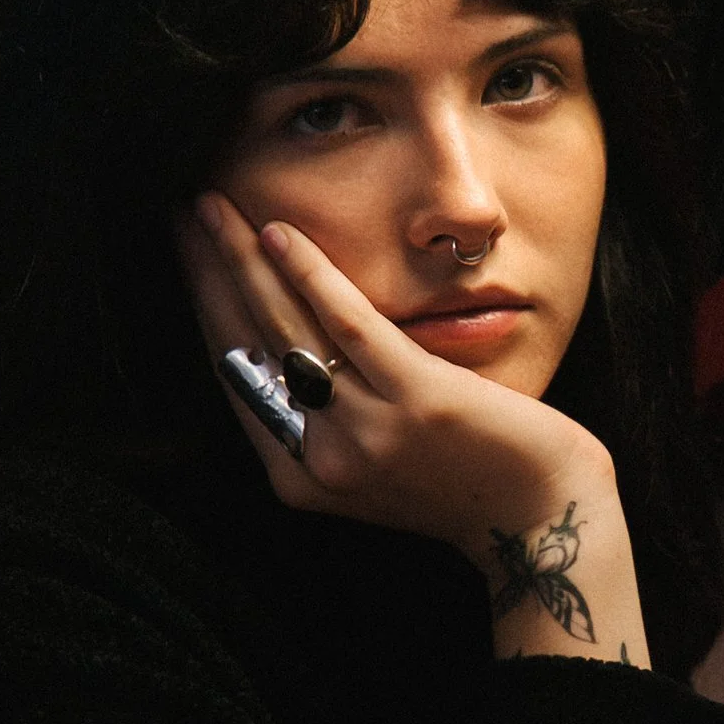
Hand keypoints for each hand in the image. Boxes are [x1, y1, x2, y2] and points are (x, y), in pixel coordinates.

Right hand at [178, 195, 649, 663]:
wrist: (542, 518)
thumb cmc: (464, 480)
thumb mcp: (373, 463)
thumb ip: (325, 419)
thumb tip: (280, 347)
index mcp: (300, 477)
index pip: (236, 377)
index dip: (204, 308)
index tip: (187, 256)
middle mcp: (321, 460)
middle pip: (244, 346)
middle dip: (205, 272)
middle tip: (180, 213)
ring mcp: (365, 433)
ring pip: (284, 327)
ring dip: (240, 257)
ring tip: (213, 206)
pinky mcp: (415, 400)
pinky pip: (347, 323)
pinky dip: (308, 273)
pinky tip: (279, 231)